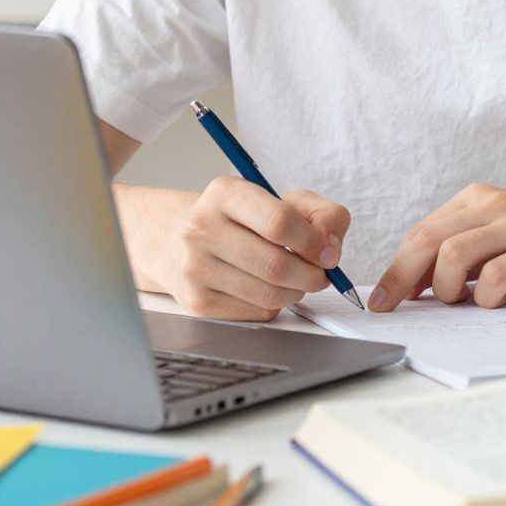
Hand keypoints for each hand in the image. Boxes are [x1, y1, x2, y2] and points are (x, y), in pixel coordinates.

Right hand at [138, 178, 350, 321]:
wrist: (174, 239)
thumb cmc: (238, 219)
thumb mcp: (280, 200)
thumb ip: (320, 214)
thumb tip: (331, 250)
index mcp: (224, 193)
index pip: (279, 222)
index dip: (314, 242)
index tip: (328, 252)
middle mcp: (201, 228)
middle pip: (276, 264)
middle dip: (311, 275)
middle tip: (319, 274)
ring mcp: (195, 267)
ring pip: (268, 294)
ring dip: (296, 292)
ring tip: (295, 280)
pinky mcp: (196, 301)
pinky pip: (255, 312)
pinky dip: (274, 305)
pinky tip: (266, 288)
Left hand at [369, 185, 505, 310]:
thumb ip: (471, 248)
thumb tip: (421, 283)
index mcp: (480, 199)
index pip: (422, 232)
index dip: (396, 267)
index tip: (382, 298)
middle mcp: (495, 205)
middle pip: (427, 240)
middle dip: (400, 278)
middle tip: (389, 309)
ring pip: (452, 254)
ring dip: (445, 287)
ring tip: (458, 303)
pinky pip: (496, 274)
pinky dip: (485, 296)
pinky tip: (494, 303)